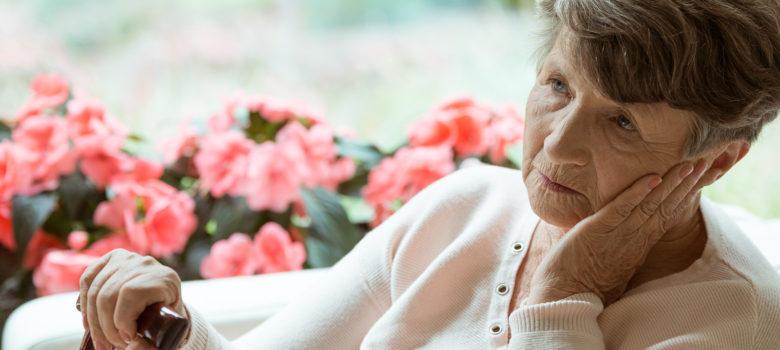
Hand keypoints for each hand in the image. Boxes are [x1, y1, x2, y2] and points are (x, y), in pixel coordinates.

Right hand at [79, 248, 186, 349]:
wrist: (165, 304)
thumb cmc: (165, 321)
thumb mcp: (164, 333)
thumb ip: (150, 343)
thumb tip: (132, 346)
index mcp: (164, 278)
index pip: (131, 293)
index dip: (122, 320)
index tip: (128, 339)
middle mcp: (146, 264)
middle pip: (109, 294)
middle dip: (106, 327)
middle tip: (112, 345)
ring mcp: (127, 259)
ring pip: (96, 291)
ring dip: (93, 321)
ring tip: (102, 339)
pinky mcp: (111, 259)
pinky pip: (87, 279)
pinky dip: (85, 303)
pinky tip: (89, 322)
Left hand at [526, 159, 707, 305]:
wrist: (563, 297)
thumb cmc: (581, 281)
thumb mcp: (611, 261)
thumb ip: (623, 245)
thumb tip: (628, 234)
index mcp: (638, 245)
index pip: (666, 215)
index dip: (684, 196)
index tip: (700, 179)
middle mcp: (634, 239)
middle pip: (665, 207)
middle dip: (686, 185)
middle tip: (705, 163)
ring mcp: (618, 234)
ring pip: (650, 205)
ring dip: (670, 184)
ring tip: (688, 165)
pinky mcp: (597, 230)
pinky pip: (620, 209)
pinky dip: (636, 192)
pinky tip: (652, 178)